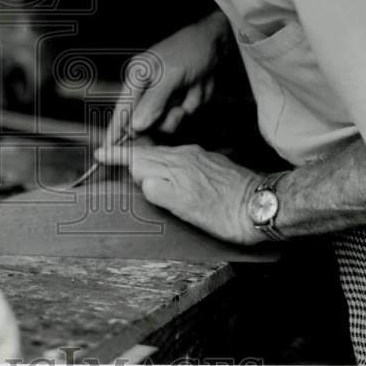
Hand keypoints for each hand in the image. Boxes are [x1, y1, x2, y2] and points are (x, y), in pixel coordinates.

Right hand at [95, 142, 260, 244]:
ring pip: (163, 153)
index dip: (118, 157)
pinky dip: (164, 159)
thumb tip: (141, 180)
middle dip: (127, 153)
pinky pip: (178, 156)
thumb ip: (161, 192)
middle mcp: (186, 157)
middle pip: (148, 152)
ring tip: (132, 161)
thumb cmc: (228, 214)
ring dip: (145, 156)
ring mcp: (199, 158)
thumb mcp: (189, 210)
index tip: (101, 154)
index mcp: (176, 167)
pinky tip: (167, 168)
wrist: (264, 205)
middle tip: (109, 155)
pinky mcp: (210, 162)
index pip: (138, 158)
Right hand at [103, 11, 230, 148]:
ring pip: (165, 123)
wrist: (217, 44)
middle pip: (144, 122)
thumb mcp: (172, 74)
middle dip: (163, 117)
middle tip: (176, 108)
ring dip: (181, 111)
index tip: (106, 151)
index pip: (121, 109)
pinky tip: (195, 90)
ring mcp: (162, 98)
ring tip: (190, 90)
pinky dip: (191, 106)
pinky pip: (181, 117)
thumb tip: (136, 125)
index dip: (114, 131)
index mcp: (136, 77)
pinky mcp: (177, 103)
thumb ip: (154, 101)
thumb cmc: (190, 50)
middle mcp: (146, 89)